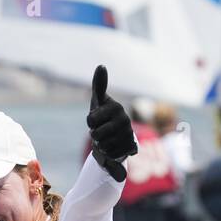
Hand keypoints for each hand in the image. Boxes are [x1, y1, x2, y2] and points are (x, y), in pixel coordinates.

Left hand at [86, 65, 137, 181]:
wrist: (116, 136)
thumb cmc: (104, 116)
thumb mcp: (99, 101)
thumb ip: (99, 84)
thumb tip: (101, 65)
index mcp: (116, 108)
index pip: (90, 120)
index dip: (90, 122)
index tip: (96, 119)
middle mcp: (125, 120)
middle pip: (96, 134)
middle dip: (95, 135)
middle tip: (101, 131)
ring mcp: (128, 135)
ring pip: (103, 146)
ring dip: (101, 144)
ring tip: (106, 138)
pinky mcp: (130, 148)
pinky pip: (110, 155)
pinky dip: (108, 153)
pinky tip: (112, 146)